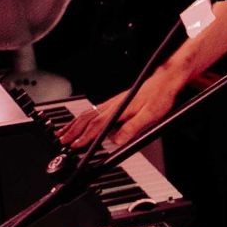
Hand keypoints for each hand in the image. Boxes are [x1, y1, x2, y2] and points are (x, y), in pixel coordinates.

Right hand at [56, 71, 178, 147]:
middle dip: (73, 131)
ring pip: (87, 114)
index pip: (97, 125)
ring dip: (74, 124)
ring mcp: (112, 103)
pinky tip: (78, 122)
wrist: (164, 82)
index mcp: (119, 109)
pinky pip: (92, 111)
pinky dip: (81, 118)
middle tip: (62, 140)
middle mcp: (112, 105)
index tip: (75, 145)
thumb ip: (133, 128)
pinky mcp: (114, 102)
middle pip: (87, 119)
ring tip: (63, 133)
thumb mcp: (150, 116)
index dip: (85, 136)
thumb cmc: (159, 98)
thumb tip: (118, 140)